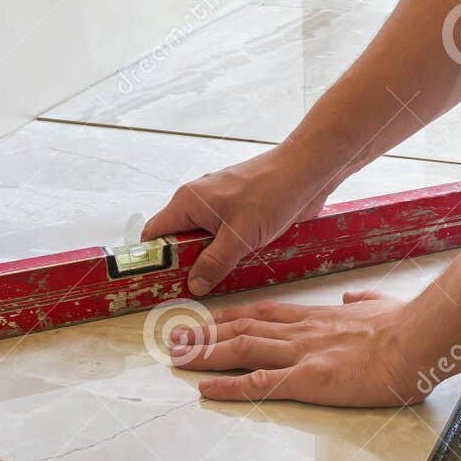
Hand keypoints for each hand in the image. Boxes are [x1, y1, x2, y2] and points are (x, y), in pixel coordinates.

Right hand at [143, 146, 337, 294]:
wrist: (307, 171)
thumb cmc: (271, 193)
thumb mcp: (240, 236)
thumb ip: (214, 262)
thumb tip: (195, 285)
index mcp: (188, 202)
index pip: (154, 234)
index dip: (153, 259)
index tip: (160, 284)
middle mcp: (199, 202)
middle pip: (179, 239)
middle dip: (186, 265)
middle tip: (195, 290)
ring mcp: (219, 205)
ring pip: (204, 239)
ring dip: (210, 259)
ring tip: (219, 281)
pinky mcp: (239, 210)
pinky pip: (224, 235)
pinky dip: (227, 251)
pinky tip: (240, 265)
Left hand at [167, 290, 431, 406]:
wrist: (417, 341)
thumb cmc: (406, 327)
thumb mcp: (380, 304)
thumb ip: (362, 302)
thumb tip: (353, 298)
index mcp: (316, 317)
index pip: (263, 313)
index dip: (231, 317)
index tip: (208, 319)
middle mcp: (300, 332)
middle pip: (242, 330)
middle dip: (204, 334)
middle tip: (174, 338)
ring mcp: (301, 354)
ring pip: (241, 350)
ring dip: (204, 354)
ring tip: (176, 358)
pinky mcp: (308, 380)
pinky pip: (260, 384)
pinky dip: (228, 386)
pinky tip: (205, 389)